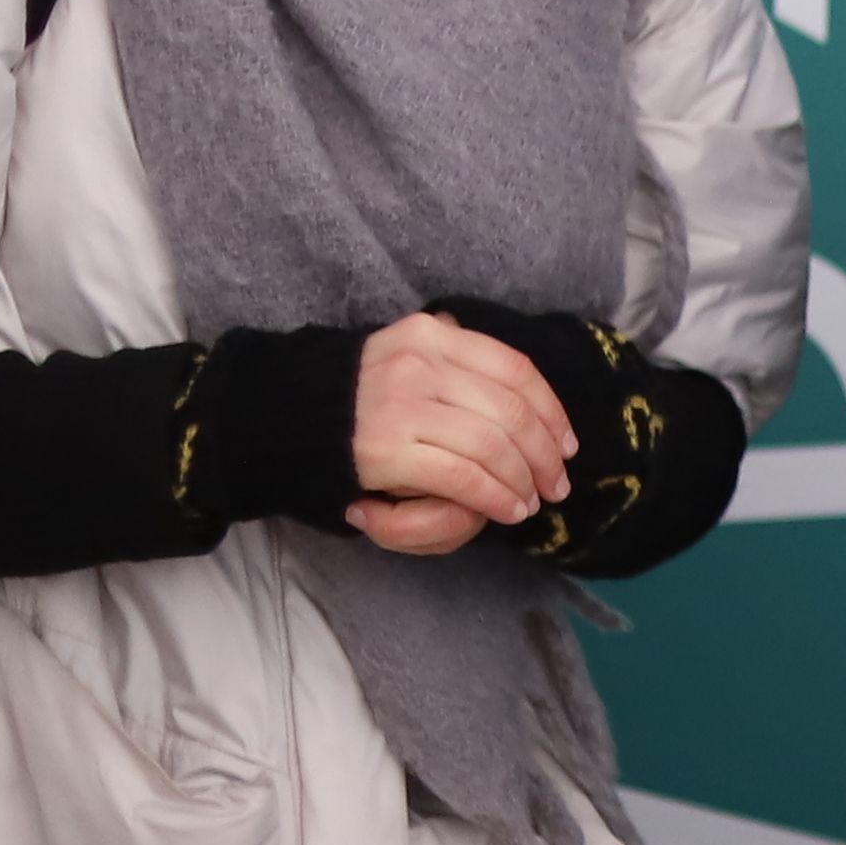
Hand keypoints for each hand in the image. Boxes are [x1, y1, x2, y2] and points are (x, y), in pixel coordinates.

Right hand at [345, 310, 569, 555]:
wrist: (278, 418)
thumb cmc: (353, 397)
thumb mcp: (402, 356)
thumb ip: (453, 359)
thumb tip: (519, 386)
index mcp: (431, 334)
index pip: (514, 369)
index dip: (551, 410)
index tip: (566, 443)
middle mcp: (419, 362)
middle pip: (511, 410)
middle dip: (544, 454)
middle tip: (556, 484)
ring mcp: (402, 404)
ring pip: (493, 444)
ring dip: (522, 480)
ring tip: (529, 502)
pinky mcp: (387, 449)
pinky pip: (462, 475)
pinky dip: (495, 496)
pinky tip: (506, 510)